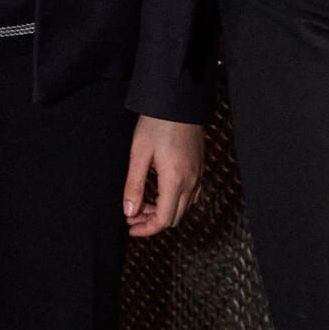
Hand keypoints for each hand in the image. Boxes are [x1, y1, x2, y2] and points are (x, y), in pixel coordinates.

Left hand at [123, 116, 202, 239]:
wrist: (179, 101)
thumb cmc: (157, 124)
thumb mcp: (139, 154)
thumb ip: (134, 185)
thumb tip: (129, 211)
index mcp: (175, 181)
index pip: (164, 220)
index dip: (146, 229)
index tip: (131, 227)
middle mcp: (191, 181)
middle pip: (175, 217)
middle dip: (152, 221)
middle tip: (132, 214)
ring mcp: (198, 175)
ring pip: (184, 207)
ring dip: (164, 211)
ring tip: (143, 202)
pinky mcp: (199, 167)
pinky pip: (191, 195)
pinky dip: (175, 200)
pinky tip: (159, 191)